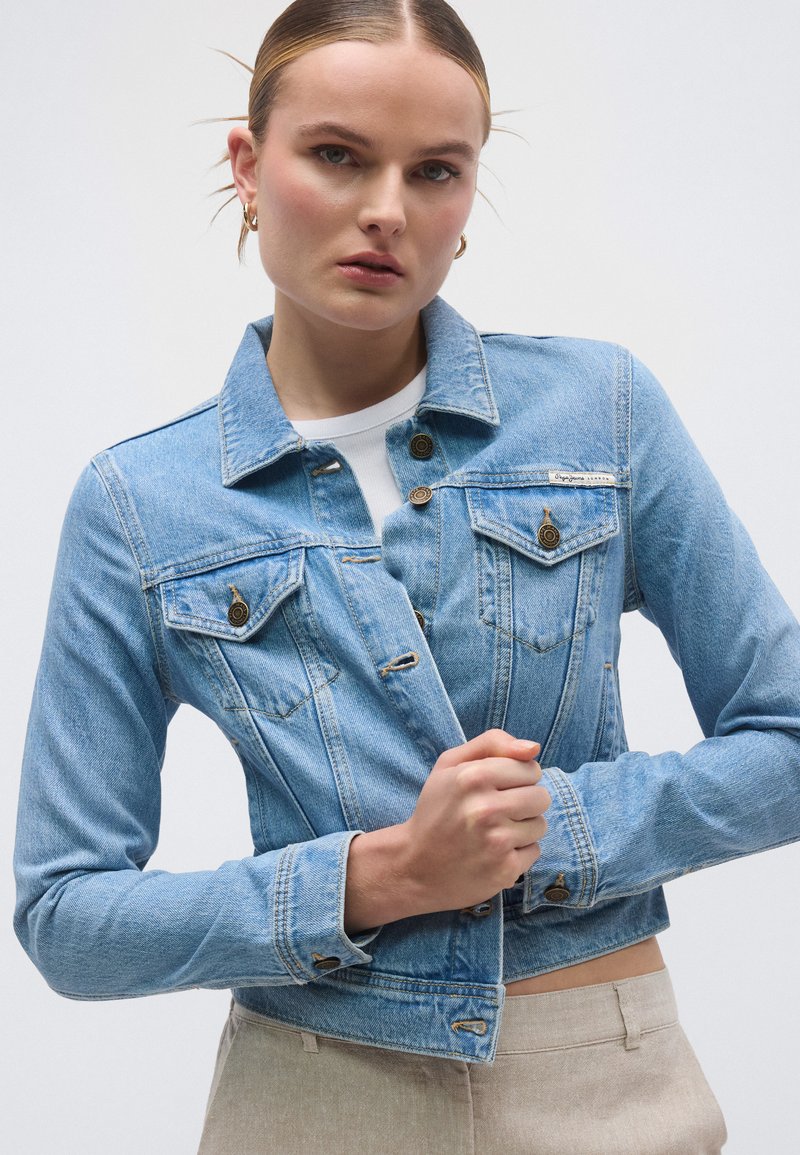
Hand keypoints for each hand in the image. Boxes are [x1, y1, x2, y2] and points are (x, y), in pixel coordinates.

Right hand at [399, 728, 551, 914]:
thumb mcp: (451, 764)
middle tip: (498, 810)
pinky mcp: (505, 870)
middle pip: (541, 797)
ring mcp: (496, 842)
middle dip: (524, 801)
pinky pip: (534, 851)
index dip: (518, 777)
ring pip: (540, 825)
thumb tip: (533, 748)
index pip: (531, 769)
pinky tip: (493, 852)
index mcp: (472, 777)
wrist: (416, 866)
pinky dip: (518, 851)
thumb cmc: (437, 809)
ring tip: (494, 831)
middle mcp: (485, 809)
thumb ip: (493, 742)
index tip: (498, 787)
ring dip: (523, 827)